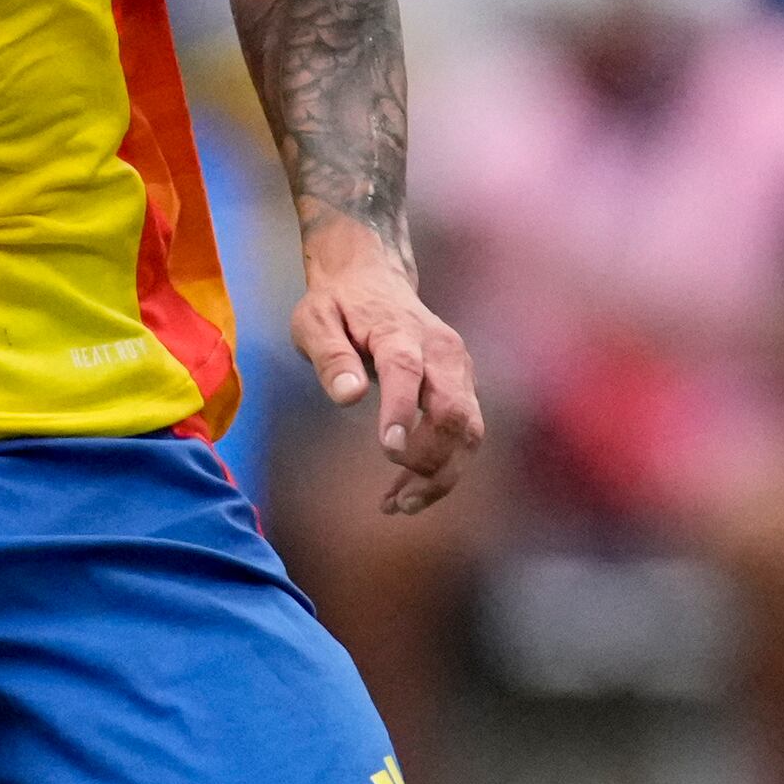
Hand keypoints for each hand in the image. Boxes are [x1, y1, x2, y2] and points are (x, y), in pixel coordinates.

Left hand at [293, 223, 484, 516]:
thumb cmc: (338, 305)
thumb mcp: (315, 322)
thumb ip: (330, 357)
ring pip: (468, 429)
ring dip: (442, 474)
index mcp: (398, 331)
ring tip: (400, 505)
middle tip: (395, 500)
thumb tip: (349, 397)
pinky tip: (409, 492)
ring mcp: (459, 369)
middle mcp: (440, 351)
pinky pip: (465, 432)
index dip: (402, 411)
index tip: (389, 450)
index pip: (406, 371)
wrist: (374, 278)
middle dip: (430, 460)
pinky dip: (444, 468)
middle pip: (453, 410)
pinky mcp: (464, 385)